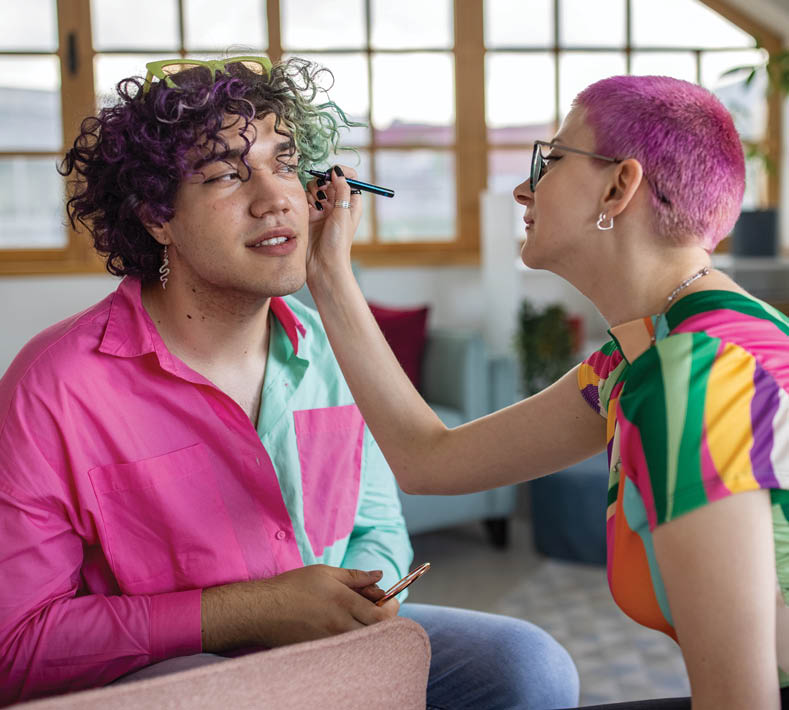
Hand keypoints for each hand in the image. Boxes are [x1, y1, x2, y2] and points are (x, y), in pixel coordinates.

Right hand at [201, 564, 398, 651]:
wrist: (264, 610)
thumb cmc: (293, 587)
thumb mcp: (326, 573)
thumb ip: (355, 576)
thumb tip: (379, 576)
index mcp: (344, 602)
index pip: (382, 614)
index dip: (392, 608)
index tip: (391, 600)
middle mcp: (341, 625)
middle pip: (378, 632)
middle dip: (385, 620)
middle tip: (379, 609)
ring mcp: (332, 641)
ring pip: (365, 642)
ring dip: (371, 630)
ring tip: (362, 616)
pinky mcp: (323, 651)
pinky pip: (348, 649)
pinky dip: (355, 638)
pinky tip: (347, 627)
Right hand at [305, 165, 361, 289]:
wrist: (322, 264)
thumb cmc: (338, 243)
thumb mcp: (343, 214)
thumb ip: (342, 190)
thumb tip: (338, 171)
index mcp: (351, 203)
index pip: (350, 178)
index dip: (342, 172)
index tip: (335, 172)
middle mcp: (337, 204)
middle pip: (330, 180)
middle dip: (325, 182)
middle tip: (323, 192)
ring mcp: (322, 209)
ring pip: (316, 187)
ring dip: (315, 191)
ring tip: (317, 206)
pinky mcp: (309, 214)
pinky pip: (305, 198)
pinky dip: (306, 199)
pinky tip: (310, 211)